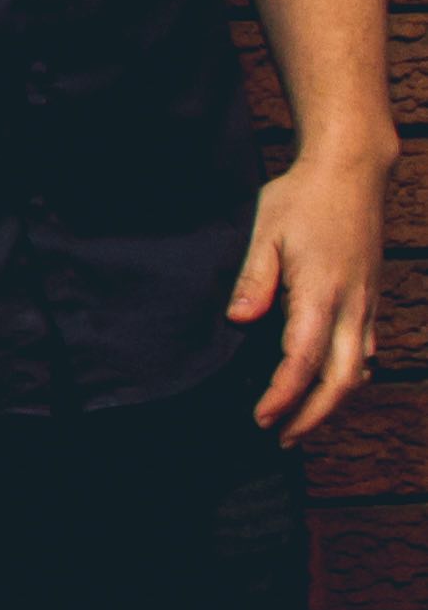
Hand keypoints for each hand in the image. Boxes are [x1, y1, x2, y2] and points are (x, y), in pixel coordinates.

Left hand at [234, 149, 386, 445]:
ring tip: (299, 424)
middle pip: (342, 380)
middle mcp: (352, 305)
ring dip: (331, 403)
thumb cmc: (303, 198)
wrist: (352, 171)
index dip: (284, 395)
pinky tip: (324, 387)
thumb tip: (238, 321)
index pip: (303, 360)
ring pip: (357, 370)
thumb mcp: (266, 231)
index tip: (261, 417)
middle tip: (281, 438)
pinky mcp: (370, 298)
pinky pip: (363, 351)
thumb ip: (254, 279)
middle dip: (314, 416)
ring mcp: (366, 303)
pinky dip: (345, 379)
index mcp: (321, 292)